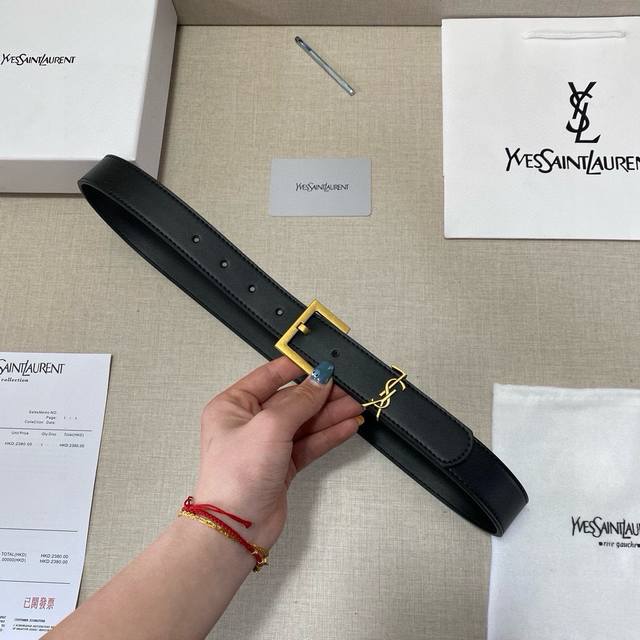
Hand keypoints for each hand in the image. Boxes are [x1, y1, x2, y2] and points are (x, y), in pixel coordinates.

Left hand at [193, 357, 363, 548]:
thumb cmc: (238, 474)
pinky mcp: (281, 465)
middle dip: (321, 395)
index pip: (269, 376)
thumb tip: (321, 379)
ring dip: (330, 415)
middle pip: (291, 400)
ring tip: (357, 406)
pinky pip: (308, 443)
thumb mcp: (270, 426)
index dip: (297, 368)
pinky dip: (328, 435)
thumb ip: (300, 401)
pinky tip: (348, 426)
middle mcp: (248, 423)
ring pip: (304, 422)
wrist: (235, 528)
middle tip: (349, 389)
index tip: (323, 363)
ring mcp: (266, 445)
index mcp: (233, 405)